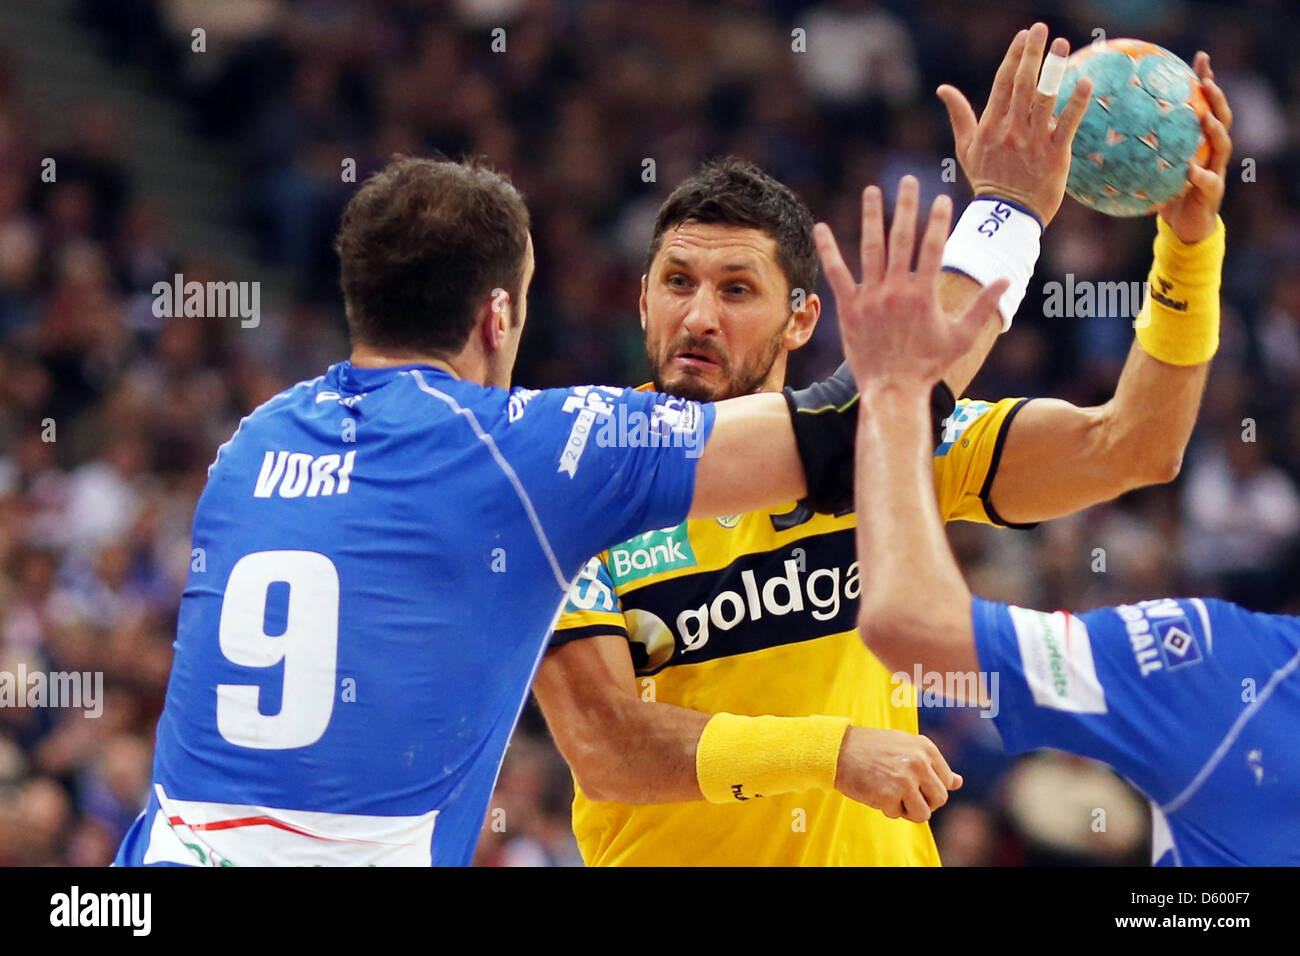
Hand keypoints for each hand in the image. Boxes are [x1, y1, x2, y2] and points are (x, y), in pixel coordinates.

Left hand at [813, 176, 1007, 389]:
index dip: (937, 221)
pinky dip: (829, 250)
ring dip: (871, 217)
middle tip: (907, 180)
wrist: (892, 389)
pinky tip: (821, 227)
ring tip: (871, 191)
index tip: (940, 198)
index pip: (933, 247)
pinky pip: (838, 273)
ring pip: (871, 249)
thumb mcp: (962, 337)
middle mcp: (897, 290)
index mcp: (924, 294)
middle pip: (902, 239)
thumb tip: (1006, 279)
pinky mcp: (850, 307)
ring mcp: (871, 297)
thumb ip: (984, 306)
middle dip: (906, 206)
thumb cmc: (929, 365)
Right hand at [834, 726, 962, 822]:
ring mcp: (904, 780)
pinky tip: (875, 792)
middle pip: (940, 799)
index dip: (929, 788)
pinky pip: (897, 815)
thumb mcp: (905, 747)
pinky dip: (887, 809)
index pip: (946, 781)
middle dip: (924, 802)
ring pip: (924, 814)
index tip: (913, 782)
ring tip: (891, 795)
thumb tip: (959, 783)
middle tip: (904, 794)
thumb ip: (932, 764)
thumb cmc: (871, 748)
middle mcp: (919, 762)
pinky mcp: (888, 795)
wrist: (836, 749)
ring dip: (907, 810)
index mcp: (926, 748)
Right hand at [938, 22, 1091, 225]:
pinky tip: (1084, 81)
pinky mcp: (1055, 155)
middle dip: (1032, 53)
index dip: (1013, 57)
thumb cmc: (986, 180)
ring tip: (1061, 44)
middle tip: (1040, 28)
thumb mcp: (966, 148)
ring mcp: (1034, 142)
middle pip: (1023, 85)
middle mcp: (1011, 131)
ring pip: (1044, 99)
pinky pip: (1067, 124)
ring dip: (1053, 69)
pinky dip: (1076, 103)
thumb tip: (943, 89)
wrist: (1007, 215)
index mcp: (990, 127)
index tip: (1023, 35)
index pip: (1002, 84)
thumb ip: (958, 116)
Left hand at [1156, 52, 1233, 243]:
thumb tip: (1106, 126)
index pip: (1206, 104)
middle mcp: (1212, 152)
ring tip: (1205, 117)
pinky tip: (1191, 170)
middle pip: (1221, 118)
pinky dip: (1201, 176)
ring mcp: (1216, 171)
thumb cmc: (1165, 192)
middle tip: (1207, 82)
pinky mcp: (1212, 194)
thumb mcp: (1152, 166)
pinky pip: (1209, 183)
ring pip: (1223, 146)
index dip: (1207, 80)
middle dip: (1217, 98)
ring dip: (1216, 131)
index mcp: (1199, 141)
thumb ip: (1139, 147)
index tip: (1201, 58)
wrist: (1184, 226)